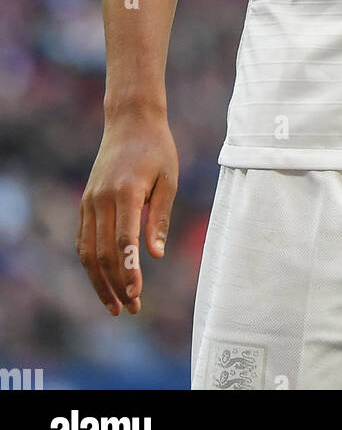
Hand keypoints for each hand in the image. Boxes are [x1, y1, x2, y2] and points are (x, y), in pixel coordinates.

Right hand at [77, 112, 177, 316]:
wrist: (130, 121)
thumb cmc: (157, 149)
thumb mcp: (168, 179)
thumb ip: (160, 218)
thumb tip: (154, 255)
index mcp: (126, 192)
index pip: (124, 241)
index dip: (129, 271)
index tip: (137, 294)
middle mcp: (102, 198)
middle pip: (102, 253)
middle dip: (116, 284)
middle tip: (131, 308)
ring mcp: (90, 201)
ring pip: (88, 251)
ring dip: (100, 281)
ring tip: (115, 305)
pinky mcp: (85, 202)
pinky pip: (84, 239)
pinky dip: (91, 264)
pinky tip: (104, 280)